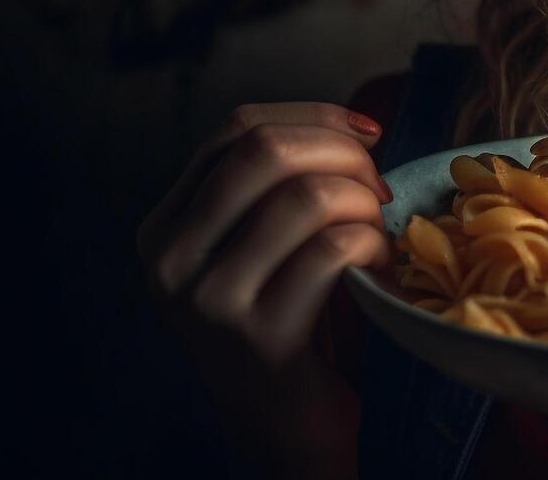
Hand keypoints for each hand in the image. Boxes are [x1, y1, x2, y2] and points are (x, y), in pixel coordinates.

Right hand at [137, 102, 393, 478]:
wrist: (282, 429)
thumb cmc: (287, 322)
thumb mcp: (258, 247)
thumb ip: (277, 186)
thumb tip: (356, 127)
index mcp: (165, 226)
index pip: (238, 128)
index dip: (314, 118)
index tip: (368, 136)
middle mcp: (170, 259)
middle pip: (267, 151)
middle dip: (344, 154)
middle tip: (379, 188)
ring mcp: (208, 301)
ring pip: (307, 197)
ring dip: (365, 204)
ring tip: (380, 231)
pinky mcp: (259, 337)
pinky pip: (334, 250)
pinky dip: (375, 246)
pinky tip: (382, 268)